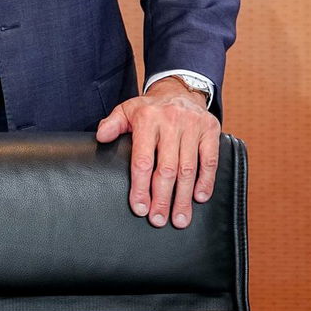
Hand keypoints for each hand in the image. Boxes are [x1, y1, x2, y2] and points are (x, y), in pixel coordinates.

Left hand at [96, 78, 220, 229]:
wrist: (179, 90)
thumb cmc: (149, 108)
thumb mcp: (127, 110)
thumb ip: (112, 124)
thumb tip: (100, 137)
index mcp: (147, 120)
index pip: (142, 160)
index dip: (140, 187)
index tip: (140, 208)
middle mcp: (170, 122)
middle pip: (166, 168)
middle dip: (162, 198)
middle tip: (158, 220)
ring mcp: (192, 126)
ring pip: (188, 168)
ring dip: (184, 197)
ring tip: (179, 219)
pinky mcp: (210, 130)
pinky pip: (209, 160)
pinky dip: (206, 181)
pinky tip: (199, 198)